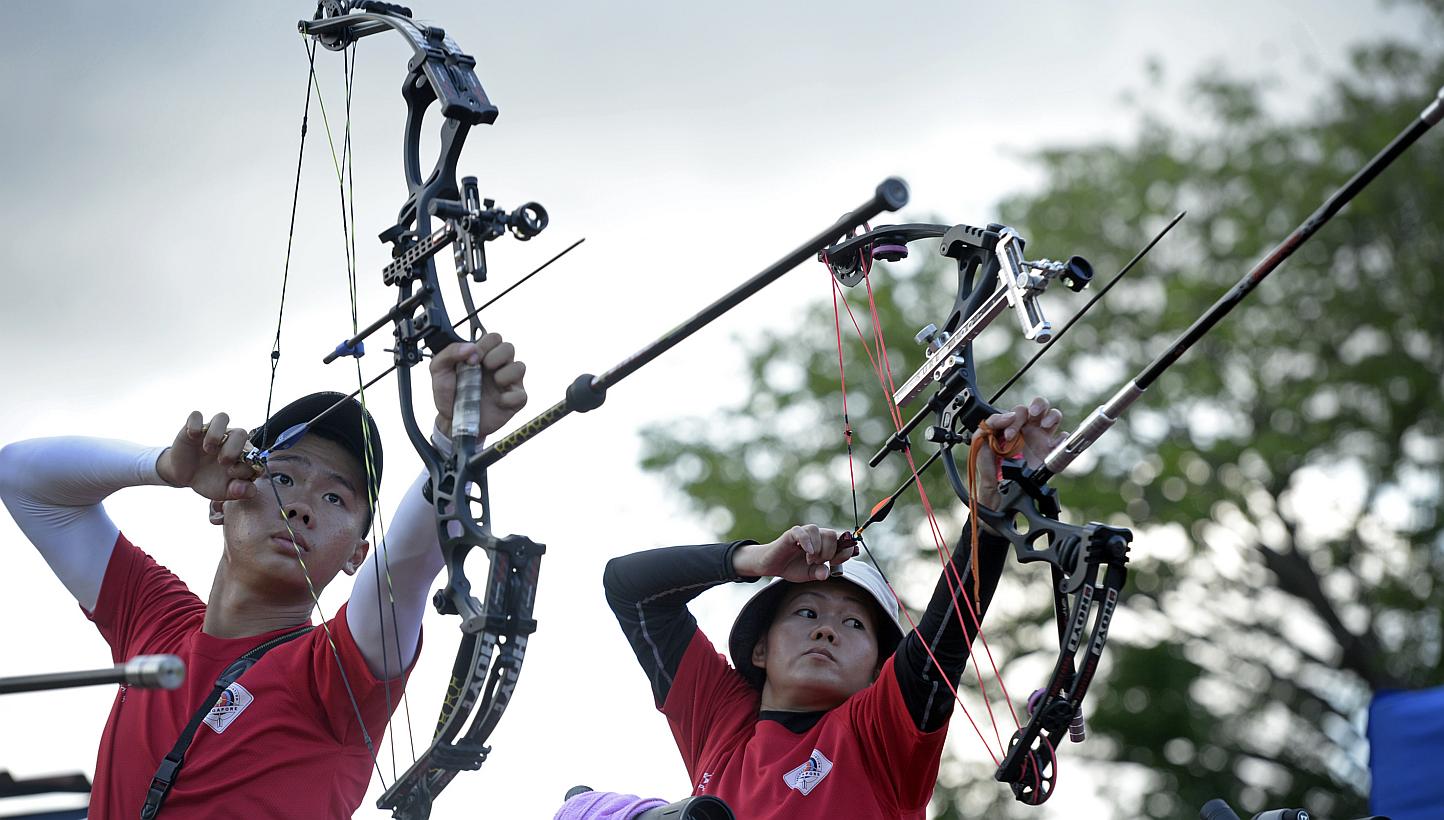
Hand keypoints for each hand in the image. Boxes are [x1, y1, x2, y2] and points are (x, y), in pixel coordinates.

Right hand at [156, 411, 259, 500]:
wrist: (185, 476)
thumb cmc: (209, 481)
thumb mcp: (223, 491)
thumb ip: (238, 491)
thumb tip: (250, 490)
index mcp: (242, 454)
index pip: (253, 453)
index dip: (246, 463)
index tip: (233, 474)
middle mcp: (230, 440)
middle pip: (241, 433)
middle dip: (234, 448)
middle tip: (222, 462)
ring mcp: (212, 431)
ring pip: (222, 417)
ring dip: (216, 433)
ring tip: (208, 449)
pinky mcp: (194, 427)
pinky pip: (196, 415)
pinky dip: (194, 424)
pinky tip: (192, 436)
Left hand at [431, 333, 527, 438]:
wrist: (452, 421)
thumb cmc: (448, 394)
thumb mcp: (438, 370)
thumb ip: (450, 352)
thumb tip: (470, 347)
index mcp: (482, 356)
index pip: (494, 338)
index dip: (485, 345)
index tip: (471, 359)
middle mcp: (497, 366)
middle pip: (510, 347)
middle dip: (496, 356)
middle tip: (484, 368)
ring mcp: (507, 383)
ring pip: (520, 366)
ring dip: (505, 374)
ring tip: (493, 384)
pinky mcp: (513, 401)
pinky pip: (522, 395)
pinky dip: (510, 398)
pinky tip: (498, 401)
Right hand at [732, 524, 856, 581]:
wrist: (772, 566)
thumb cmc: (792, 567)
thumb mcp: (810, 574)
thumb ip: (821, 572)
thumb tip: (828, 573)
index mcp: (824, 544)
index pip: (842, 540)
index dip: (845, 550)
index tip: (837, 562)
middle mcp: (817, 535)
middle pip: (833, 535)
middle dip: (830, 552)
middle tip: (819, 563)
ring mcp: (805, 533)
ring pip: (820, 533)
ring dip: (819, 550)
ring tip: (810, 560)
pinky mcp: (792, 534)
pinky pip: (803, 532)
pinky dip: (808, 542)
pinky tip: (807, 553)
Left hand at [972, 396, 1065, 507]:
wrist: (998, 490)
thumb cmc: (990, 466)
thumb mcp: (982, 443)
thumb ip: (990, 425)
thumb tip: (1007, 416)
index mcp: (1012, 425)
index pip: (1019, 411)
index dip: (1014, 418)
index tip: (1009, 435)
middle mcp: (1028, 429)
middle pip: (1040, 406)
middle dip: (1038, 406)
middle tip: (1032, 416)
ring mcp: (1041, 440)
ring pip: (1054, 416)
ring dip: (1051, 416)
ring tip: (1045, 425)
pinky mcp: (1050, 453)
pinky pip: (1063, 440)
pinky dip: (1062, 439)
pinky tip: (1053, 444)